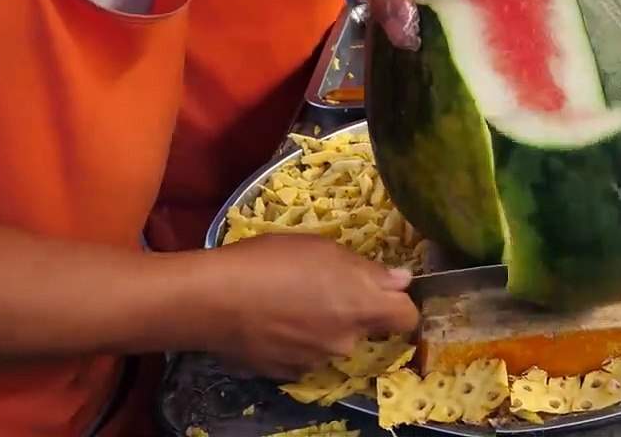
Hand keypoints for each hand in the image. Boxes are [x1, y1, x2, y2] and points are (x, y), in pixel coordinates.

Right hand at [202, 234, 418, 379]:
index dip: (400, 303)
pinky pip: (302, 354)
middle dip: (350, 310)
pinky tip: (271, 322)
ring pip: (331, 341)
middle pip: (363, 327)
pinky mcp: (288, 373)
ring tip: (286, 302)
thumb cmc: (270, 261)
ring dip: (320, 326)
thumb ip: (366, 269)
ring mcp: (317, 360)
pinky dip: (295, 341)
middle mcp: (347, 339)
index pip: (407, 316)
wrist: (213, 300)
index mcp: (362, 304)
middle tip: (319, 287)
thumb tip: (400, 280)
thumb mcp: (322, 248)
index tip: (386, 292)